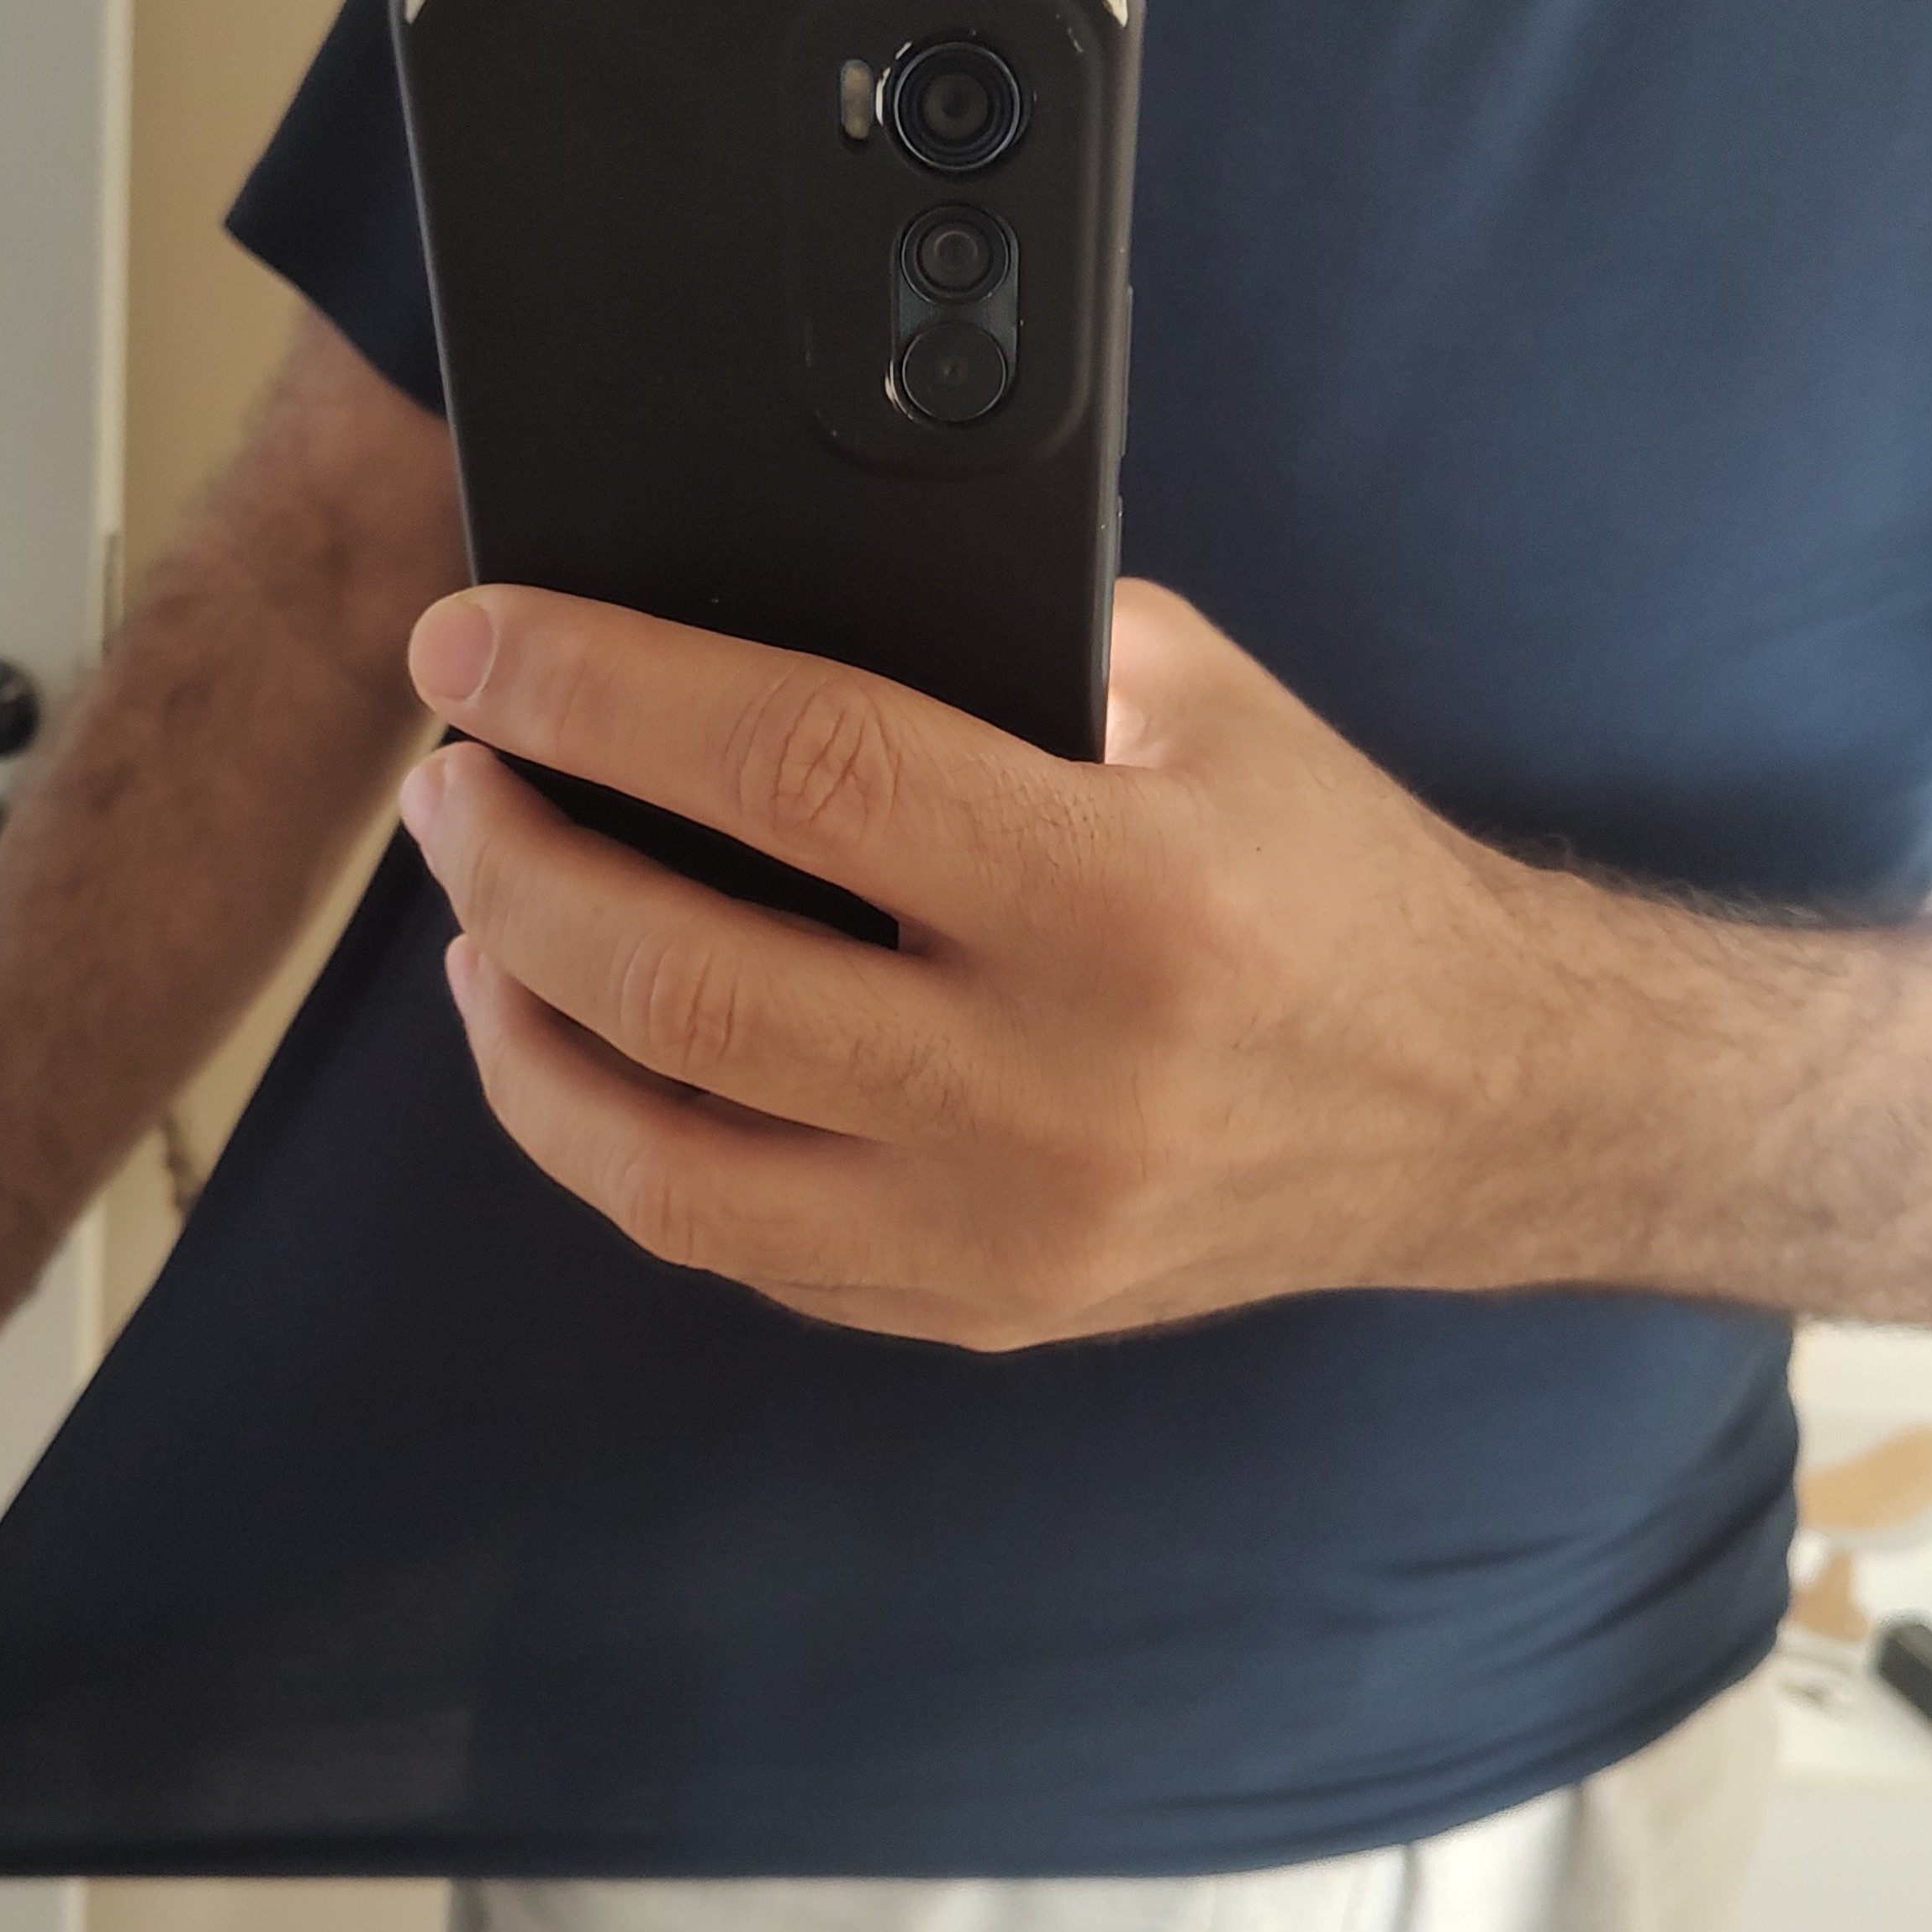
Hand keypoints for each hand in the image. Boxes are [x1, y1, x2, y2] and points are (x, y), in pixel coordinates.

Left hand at [400, 577, 1604, 1349]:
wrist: (1477, 1105)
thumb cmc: (1325, 869)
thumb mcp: (1196, 702)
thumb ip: (988, 654)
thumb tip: (734, 617)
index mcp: (1128, 898)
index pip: (798, 772)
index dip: (601, 691)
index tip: (476, 642)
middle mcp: (1061, 1092)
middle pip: (688, 985)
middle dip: (512, 864)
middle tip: (454, 774)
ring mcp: (1010, 1236)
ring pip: (665, 1168)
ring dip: (518, 1029)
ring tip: (473, 915)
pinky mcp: (980, 1314)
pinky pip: (734, 1245)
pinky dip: (612, 1139)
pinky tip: (573, 1044)